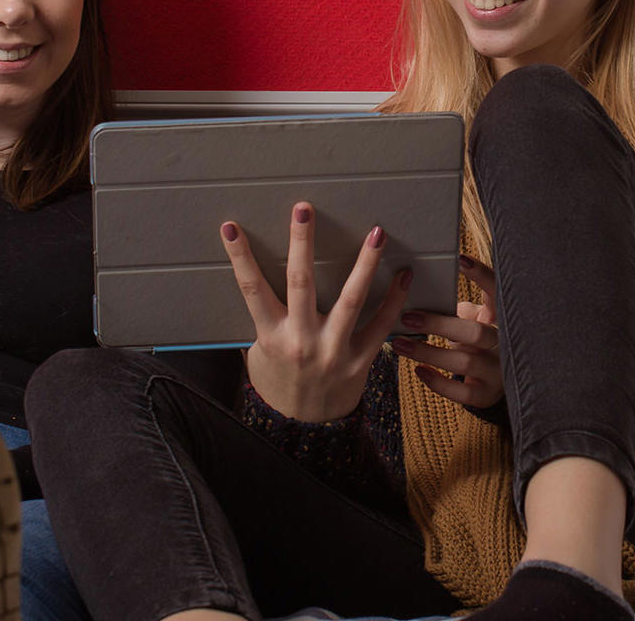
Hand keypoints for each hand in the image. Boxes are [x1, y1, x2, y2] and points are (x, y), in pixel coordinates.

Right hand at [221, 201, 411, 422]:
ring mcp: (333, 351)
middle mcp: (301, 341)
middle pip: (300, 284)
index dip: (239, 257)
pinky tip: (404, 273)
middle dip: (301, 243)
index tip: (230, 226)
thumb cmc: (279, 376)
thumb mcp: (259, 349)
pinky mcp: (360, 362)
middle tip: (303, 208)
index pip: (250, 289)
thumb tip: (251, 270)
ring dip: (364, 264)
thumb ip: (263, 314)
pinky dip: (395, 300)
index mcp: (270, 335)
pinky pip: (381, 326)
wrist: (303, 426)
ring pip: (350, 301)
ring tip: (376, 233)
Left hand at [390, 253, 502, 408]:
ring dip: (428, 351)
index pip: (496, 291)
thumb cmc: (471, 339)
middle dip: (439, 324)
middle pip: (475, 332)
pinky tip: (419, 371)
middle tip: (407, 316)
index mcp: (499, 317)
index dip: (481, 275)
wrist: (491, 380)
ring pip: (465, 361)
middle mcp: (503, 343)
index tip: (459, 259)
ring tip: (398, 343)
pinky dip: (439, 382)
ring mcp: (498, 371)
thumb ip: (453, 305)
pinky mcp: (487, 394)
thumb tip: (411, 285)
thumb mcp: (470, 318)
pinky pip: (463, 392)